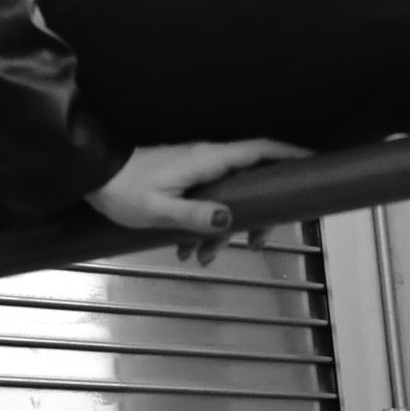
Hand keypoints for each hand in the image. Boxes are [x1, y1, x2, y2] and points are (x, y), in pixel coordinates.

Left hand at [86, 137, 298, 263]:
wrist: (93, 175)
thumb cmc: (123, 191)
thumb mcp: (158, 210)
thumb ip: (196, 216)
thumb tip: (231, 220)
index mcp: (207, 160)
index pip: (260, 151)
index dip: (291, 156)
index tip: (316, 167)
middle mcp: (207, 159)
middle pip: (252, 181)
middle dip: (257, 215)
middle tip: (256, 244)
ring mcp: (196, 168)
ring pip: (228, 197)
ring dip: (222, 229)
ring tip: (203, 259)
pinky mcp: (184, 179)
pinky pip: (207, 202)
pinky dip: (203, 227)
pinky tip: (185, 250)